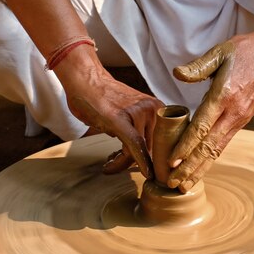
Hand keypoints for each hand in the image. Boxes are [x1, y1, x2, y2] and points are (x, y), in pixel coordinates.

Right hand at [55, 48, 163, 177]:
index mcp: (160, 109)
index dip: (159, 163)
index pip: (166, 144)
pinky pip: (133, 145)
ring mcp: (138, 113)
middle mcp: (154, 110)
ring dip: (122, 162)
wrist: (87, 79)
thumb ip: (143, 131)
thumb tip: (147, 158)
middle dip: (136, 163)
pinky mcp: (120, 119)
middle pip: (152, 150)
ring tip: (110, 163)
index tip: (151, 174)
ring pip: (138, 151)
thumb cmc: (106, 99)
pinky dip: (131, 161)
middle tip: (117, 164)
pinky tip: (119, 168)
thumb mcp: (133, 115)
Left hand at [166, 30, 253, 191]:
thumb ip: (198, 66)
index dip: (186, 147)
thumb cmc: (245, 50)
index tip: (172, 162)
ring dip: (200, 168)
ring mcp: (240, 118)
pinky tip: (201, 167)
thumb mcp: (220, 52)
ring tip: (185, 184)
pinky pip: (224, 143)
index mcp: (225, 95)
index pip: (202, 127)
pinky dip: (211, 158)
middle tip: (173, 183)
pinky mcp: (243, 120)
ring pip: (217, 149)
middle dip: (190, 167)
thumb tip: (177, 74)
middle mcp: (234, 112)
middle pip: (209, 146)